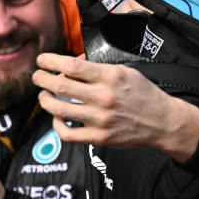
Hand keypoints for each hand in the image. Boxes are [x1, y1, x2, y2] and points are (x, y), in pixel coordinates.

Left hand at [32, 53, 198, 162]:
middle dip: (42, 79)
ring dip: (45, 100)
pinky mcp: (99, 137)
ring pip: (59, 109)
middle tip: (37, 76)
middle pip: (60, 87)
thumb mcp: (126, 72)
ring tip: (43, 95)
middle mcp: (104, 97)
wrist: (162, 121)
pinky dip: (56, 125)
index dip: (51, 61)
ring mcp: (100, 119)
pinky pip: (67, 134)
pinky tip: (57, 117)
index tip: (42, 60)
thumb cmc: (144, 94)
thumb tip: (75, 63)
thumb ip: (99, 67)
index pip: (72, 66)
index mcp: (111, 77)